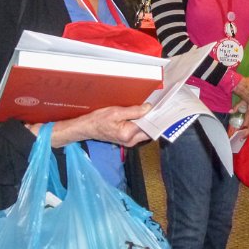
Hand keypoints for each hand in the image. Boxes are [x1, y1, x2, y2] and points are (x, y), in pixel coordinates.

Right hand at [28, 103, 151, 147]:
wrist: (86, 128)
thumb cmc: (98, 119)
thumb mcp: (116, 112)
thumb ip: (134, 111)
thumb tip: (149, 108)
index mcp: (129, 134)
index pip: (148, 126)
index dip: (156, 117)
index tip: (163, 107)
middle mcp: (131, 141)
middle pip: (148, 129)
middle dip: (153, 119)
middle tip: (159, 106)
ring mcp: (129, 141)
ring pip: (144, 130)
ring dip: (147, 121)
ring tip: (152, 108)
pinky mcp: (127, 139)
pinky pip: (138, 131)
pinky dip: (141, 123)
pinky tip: (143, 114)